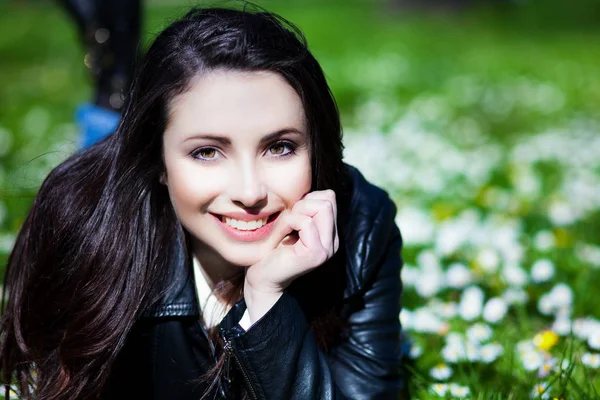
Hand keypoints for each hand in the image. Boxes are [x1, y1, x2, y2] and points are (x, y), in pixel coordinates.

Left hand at [242, 189, 338, 324]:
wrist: (262, 279)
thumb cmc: (270, 250)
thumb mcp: (290, 223)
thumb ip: (303, 209)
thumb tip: (308, 190)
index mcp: (329, 233)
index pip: (329, 197)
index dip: (307, 199)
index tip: (291, 215)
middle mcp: (333, 241)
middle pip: (328, 199)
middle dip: (302, 203)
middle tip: (287, 221)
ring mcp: (327, 249)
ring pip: (321, 207)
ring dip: (296, 213)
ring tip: (285, 229)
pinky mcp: (316, 254)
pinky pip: (306, 222)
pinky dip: (289, 223)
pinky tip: (281, 236)